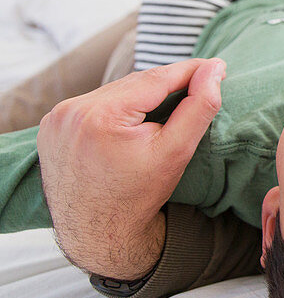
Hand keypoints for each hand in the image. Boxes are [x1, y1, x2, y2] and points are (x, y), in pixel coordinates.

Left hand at [37, 58, 225, 278]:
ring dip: (143, 93)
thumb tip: (214, 69)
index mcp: (100, 115)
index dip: (190, 70)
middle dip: (168, 82)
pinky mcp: (51, 125)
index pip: (156, 78)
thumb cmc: (139, 194)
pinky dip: (118, 105)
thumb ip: (199, 106)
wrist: (97, 231)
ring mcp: (57, 117)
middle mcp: (71, 111)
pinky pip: (95, 102)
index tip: (218, 66)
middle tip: (201, 83)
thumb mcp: (177, 151)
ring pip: (115, 91)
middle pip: (134, 83)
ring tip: (171, 102)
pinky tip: (134, 118)